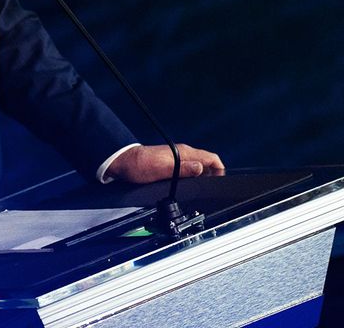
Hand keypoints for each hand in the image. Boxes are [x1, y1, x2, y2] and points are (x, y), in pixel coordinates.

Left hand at [106, 143, 224, 183]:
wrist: (123, 162)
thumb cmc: (139, 165)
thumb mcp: (162, 170)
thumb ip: (182, 169)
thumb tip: (201, 168)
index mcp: (184, 153)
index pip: (211, 158)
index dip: (220, 171)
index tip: (219, 182)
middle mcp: (183, 154)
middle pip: (206, 164)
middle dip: (211, 177)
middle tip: (208, 190)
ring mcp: (177, 158)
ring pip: (197, 168)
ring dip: (200, 178)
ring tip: (196, 191)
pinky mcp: (170, 164)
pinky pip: (186, 170)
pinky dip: (190, 178)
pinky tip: (184, 187)